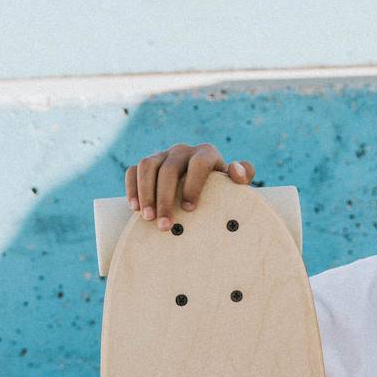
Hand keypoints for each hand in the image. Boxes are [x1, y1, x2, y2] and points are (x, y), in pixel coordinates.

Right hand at [124, 144, 254, 228]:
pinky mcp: (147, 165)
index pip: (199, 163)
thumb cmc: (222, 188)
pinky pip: (133, 170)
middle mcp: (182, 151)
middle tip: (165, 225)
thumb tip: (236, 171)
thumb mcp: (235, 183)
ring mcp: (162, 155)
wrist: (204, 185)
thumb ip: (245, 174)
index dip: (193, 184)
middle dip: (164, 198)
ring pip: (147, 166)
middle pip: (169, 169)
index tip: (190, 209)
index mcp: (206, 153)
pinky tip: (133, 207)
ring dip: (145, 192)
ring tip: (147, 218)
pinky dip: (131, 187)